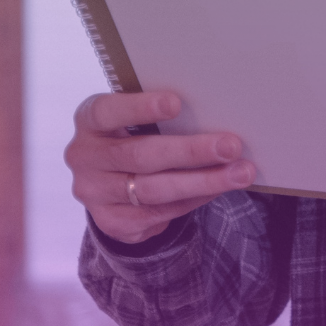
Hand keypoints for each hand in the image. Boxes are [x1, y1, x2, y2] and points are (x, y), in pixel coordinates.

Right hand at [65, 90, 255, 244]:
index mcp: (90, 120)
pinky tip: (218, 190)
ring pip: (153, 190)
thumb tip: (218, 113)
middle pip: (140, 156)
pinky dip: (193, 201)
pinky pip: (158, 213)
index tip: (176, 103)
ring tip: (240, 173)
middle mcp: (85, 157)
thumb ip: (161, 116)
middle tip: (231, 146)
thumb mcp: (136, 118)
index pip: (108, 111)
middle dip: (191, 152)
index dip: (140, 108)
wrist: (112, 181)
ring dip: (203, 182)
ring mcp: (94, 193)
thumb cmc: (136, 133)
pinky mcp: (111, 222)